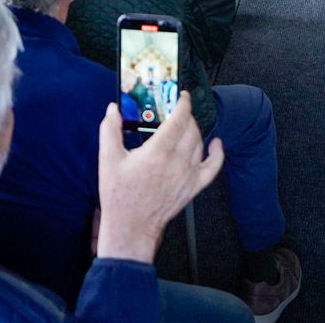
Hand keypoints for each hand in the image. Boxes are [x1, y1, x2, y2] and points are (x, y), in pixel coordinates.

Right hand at [94, 94, 223, 263]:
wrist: (130, 227)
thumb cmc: (120, 196)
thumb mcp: (108, 159)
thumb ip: (110, 130)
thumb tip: (113, 110)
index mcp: (157, 153)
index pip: (178, 120)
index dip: (182, 104)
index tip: (180, 96)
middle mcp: (176, 163)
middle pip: (191, 129)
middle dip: (186, 115)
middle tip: (176, 110)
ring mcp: (187, 176)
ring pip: (199, 143)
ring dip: (194, 130)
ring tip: (184, 125)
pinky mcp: (193, 188)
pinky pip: (213, 168)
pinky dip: (217, 153)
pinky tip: (215, 144)